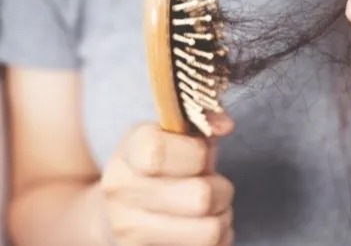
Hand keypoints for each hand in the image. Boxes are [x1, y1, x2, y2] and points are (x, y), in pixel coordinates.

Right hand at [100, 114, 234, 245]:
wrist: (117, 211)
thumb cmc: (159, 168)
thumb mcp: (173, 136)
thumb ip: (202, 124)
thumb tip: (225, 125)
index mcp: (128, 154)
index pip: (160, 153)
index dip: (196, 153)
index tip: (198, 155)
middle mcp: (122, 193)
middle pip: (200, 197)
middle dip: (221, 189)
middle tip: (212, 186)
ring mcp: (130, 231)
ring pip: (210, 231)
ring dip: (222, 218)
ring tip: (208, 209)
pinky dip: (219, 240)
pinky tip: (200, 228)